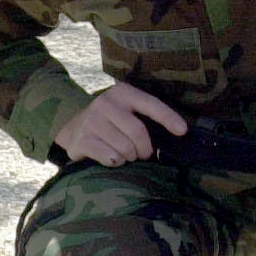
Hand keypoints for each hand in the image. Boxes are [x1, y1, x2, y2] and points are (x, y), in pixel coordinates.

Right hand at [53, 82, 187, 166]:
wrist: (72, 128)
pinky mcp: (82, 140)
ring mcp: (91, 121)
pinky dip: (116, 163)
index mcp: (122, 93)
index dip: (168, 118)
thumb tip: (176, 134)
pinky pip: (111, 158)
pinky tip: (112, 158)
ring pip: (125, 148)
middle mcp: (105, 103)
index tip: (183, 131)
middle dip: (144, 149)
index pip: (151, 105)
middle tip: (142, 154)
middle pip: (138, 132)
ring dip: (129, 157)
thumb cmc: (110, 123)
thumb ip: (145, 117)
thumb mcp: (126, 111)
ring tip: (124, 155)